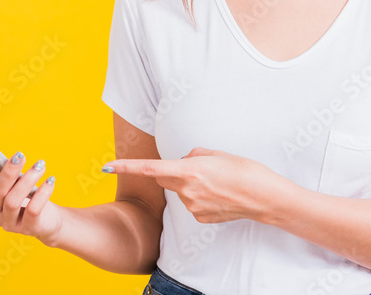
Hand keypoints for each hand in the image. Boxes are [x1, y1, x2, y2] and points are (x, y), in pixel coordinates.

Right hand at [0, 139, 62, 245]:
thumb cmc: (24, 193)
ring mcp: (8, 224)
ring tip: (40, 165)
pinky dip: (42, 193)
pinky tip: (49, 180)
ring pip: (13, 201)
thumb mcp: (10, 181)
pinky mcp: (27, 229)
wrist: (46, 219)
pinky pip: (33, 210)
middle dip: (9, 172)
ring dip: (28, 180)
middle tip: (20, 155)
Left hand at [102, 147, 283, 223]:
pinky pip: (191, 203)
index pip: (149, 168)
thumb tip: (182, 162)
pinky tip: (218, 195)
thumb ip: (191, 156)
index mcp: (188, 170)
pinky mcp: (199, 218)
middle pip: (164, 177)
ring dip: (189, 184)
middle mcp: (186, 190)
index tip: (107, 167)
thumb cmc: (242, 169)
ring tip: (215, 182)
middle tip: (196, 167)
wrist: (263, 197)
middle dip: (170, 170)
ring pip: (180, 191)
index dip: (126, 167)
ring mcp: (192, 207)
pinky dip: (199, 197)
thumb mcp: (215, 153)